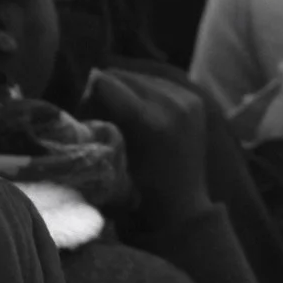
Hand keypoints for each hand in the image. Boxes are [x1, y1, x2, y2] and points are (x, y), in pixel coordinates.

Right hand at [81, 68, 213, 225]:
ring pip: (142, 76)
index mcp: (151, 122)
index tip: (86, 111)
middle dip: (107, 89)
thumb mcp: (113, 158)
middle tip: (99, 111)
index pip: (106, 83)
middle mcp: (173, 104)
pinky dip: (146, 91)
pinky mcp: (196, 99)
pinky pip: (160, 82)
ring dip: (126, 88)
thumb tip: (88, 87)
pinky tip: (141, 108)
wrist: (183, 207)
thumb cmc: (139, 192)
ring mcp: (188, 99)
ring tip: (121, 110)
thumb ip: (101, 122)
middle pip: (124, 76)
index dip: (90, 95)